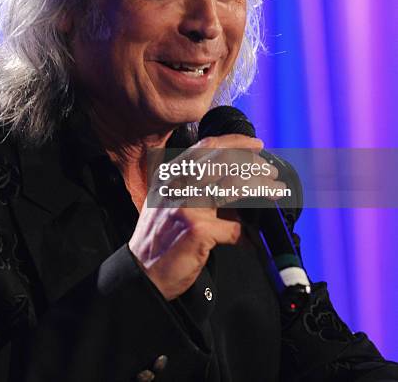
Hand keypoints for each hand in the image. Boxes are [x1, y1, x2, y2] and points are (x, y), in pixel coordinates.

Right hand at [128, 134, 282, 299]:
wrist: (142, 275)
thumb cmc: (157, 242)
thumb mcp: (170, 206)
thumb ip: (199, 193)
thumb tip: (238, 188)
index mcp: (169, 175)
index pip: (205, 146)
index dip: (235, 142)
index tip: (255, 146)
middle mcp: (176, 185)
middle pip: (223, 160)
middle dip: (253, 164)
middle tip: (270, 173)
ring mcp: (186, 205)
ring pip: (234, 186)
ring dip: (261, 188)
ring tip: (276, 192)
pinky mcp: (198, 229)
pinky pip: (235, 227)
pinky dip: (248, 235)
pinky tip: (253, 240)